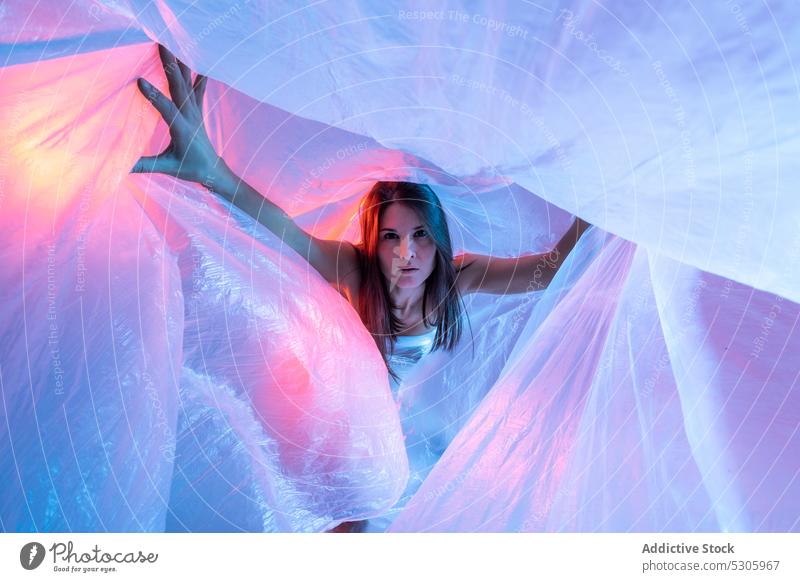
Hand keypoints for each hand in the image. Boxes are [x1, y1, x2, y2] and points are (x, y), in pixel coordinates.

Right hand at [131, 44, 221, 184]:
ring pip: (188, 83)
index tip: (139, 81)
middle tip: (160, 45)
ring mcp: (196, 111)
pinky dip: (198, 75)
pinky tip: (199, 61)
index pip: (167, 109)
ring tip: (173, 43)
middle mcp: (190, 116)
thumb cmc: (190, 169)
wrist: (213, 170)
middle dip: (169, 65)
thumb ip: (144, 165)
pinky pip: (198, 89)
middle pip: (179, 87)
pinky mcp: (198, 110)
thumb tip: (121, 166)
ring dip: (180, 63)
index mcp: (182, 129)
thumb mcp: (167, 168)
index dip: (154, 95)